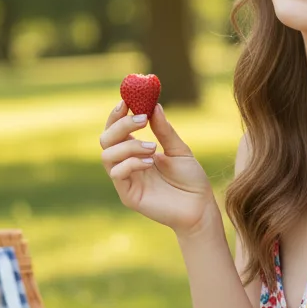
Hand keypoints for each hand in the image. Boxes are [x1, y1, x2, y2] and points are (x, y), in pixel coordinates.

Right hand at [99, 100, 217, 236]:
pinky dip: (131, 163)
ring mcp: (126, 180)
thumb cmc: (191, 180)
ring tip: (152, 147)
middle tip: (141, 119)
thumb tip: (154, 105)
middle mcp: (127, 164)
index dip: (118, 114)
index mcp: (136, 151)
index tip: (127, 100)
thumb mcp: (179, 150)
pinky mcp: (128, 195)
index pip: (117, 129)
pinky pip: (117, 174)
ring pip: (107, 156)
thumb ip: (164, 130)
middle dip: (120, 125)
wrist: (200, 207)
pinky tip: (151, 162)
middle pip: (106, 139)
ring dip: (128, 146)